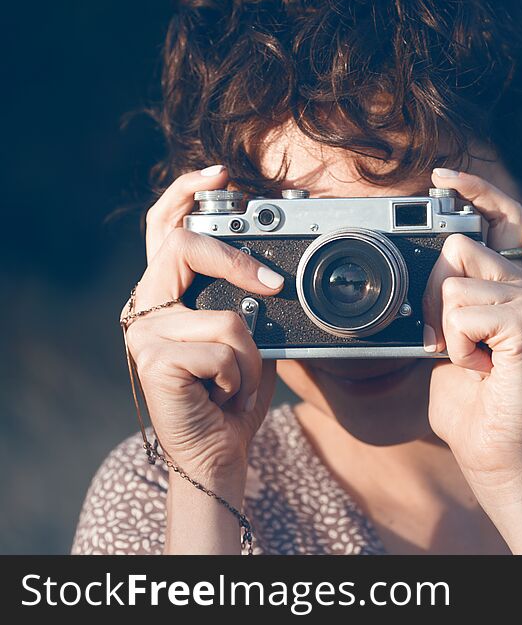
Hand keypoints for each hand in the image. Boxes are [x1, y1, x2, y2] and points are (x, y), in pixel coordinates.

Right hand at [121, 166, 282, 480]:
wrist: (218, 452)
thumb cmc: (232, 394)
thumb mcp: (247, 336)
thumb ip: (245, 299)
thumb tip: (274, 266)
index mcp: (166, 295)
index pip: (162, 228)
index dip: (185, 192)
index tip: (221, 173)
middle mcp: (146, 308)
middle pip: (183, 247)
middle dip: (237, 260)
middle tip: (274, 284)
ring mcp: (144, 334)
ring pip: (223, 314)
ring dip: (249, 355)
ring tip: (237, 382)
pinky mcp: (153, 360)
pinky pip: (224, 348)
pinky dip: (241, 376)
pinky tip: (223, 395)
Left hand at [422, 168, 521, 501]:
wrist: (489, 448)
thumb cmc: (463, 397)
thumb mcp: (441, 335)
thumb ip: (438, 296)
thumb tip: (413, 261)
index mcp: (510, 282)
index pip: (501, 215)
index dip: (474, 190)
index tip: (441, 177)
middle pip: (458, 246)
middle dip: (433, 296)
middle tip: (451, 341)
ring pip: (453, 283)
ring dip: (445, 330)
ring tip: (470, 359)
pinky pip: (462, 313)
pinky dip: (457, 347)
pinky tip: (479, 368)